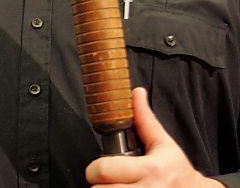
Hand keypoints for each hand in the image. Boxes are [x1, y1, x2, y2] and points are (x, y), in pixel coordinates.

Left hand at [86, 87, 223, 186]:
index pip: (105, 169)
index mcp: (150, 170)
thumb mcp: (163, 144)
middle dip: (98, 184)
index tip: (97, 168)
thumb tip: (136, 93)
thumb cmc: (178, 172)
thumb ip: (145, 119)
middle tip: (105, 180)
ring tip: (114, 187)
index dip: (95, 168)